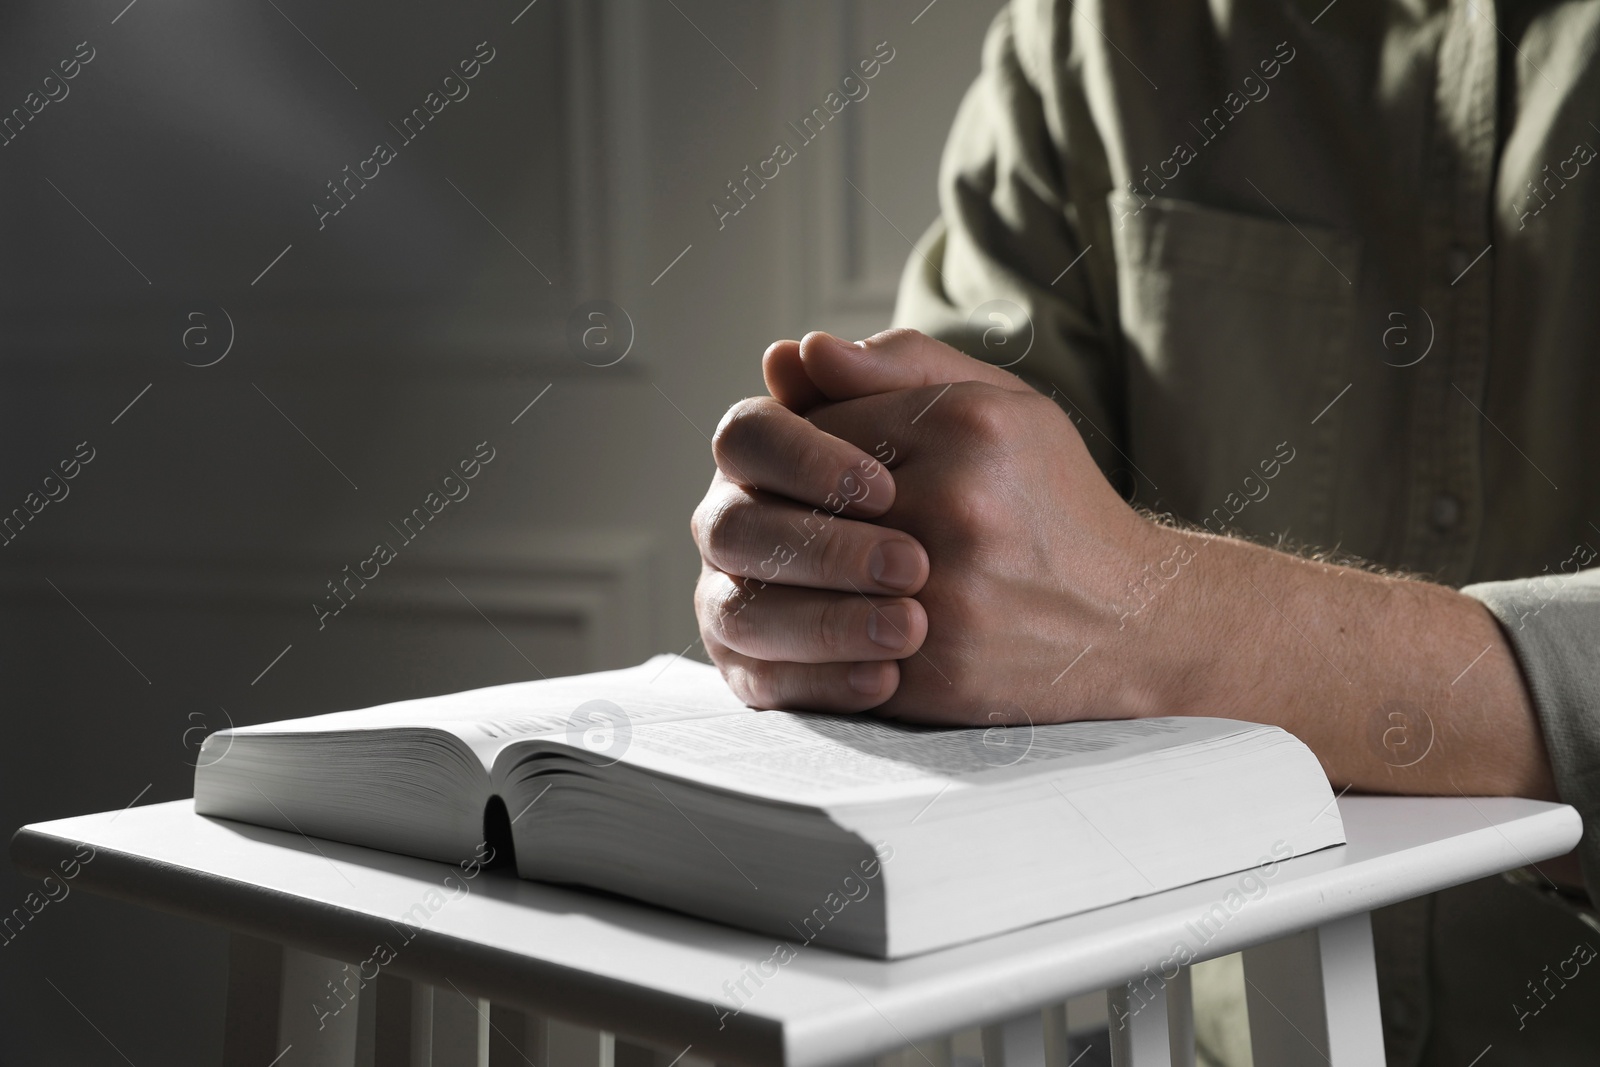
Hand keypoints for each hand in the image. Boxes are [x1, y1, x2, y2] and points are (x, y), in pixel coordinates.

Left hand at [692, 328, 1184, 721]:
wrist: (1133, 620)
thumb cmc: (1052, 502)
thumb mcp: (1000, 405)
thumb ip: (898, 365)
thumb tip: (789, 354)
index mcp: (967, 426)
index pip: (819, 424)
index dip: (809, 454)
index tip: (837, 476)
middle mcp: (957, 505)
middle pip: (804, 503)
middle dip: (798, 518)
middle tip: (824, 530)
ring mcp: (946, 596)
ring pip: (807, 581)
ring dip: (805, 582)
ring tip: (839, 578)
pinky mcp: (937, 672)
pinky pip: (832, 650)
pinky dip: (830, 640)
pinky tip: (859, 626)